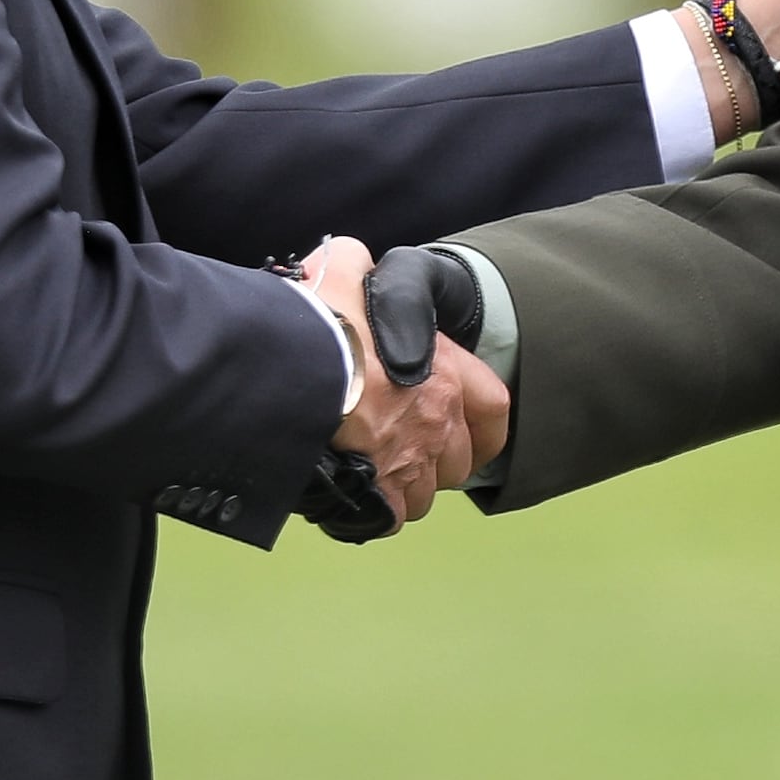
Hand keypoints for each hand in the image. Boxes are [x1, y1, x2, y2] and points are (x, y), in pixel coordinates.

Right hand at [298, 237, 508, 525]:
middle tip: (406, 450)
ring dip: (405, 486)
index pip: (493, 407)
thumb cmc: (320, 321)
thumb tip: (349, 263)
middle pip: (458, 461)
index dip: (485, 426)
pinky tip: (354, 497)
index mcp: (443, 372)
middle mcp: (436, 422)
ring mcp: (408, 461)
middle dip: (437, 461)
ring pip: (424, 493)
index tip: (474, 433)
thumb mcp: (345, 272)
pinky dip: (375, 511)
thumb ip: (357, 267)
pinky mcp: (375, 492)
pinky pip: (389, 516)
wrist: (287, 369)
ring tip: (375, 473)